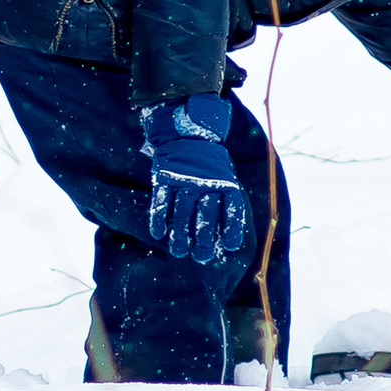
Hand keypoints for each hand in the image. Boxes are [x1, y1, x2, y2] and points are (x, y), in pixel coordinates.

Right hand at [137, 96, 249, 267]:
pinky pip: (161, 202)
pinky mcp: (165, 177)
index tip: (228, 246)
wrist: (190, 134)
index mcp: (225, 182)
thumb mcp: (225, 178)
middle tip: (199, 256)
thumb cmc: (211, 166)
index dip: (231, 229)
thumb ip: (226, 203)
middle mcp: (206, 182)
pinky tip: (159, 234)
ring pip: (181, 213)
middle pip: (205, 217)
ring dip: (179, 235)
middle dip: (202, 240)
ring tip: (178, 252)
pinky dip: (159, 219)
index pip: (231, 208)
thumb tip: (229, 241)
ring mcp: (184, 179)